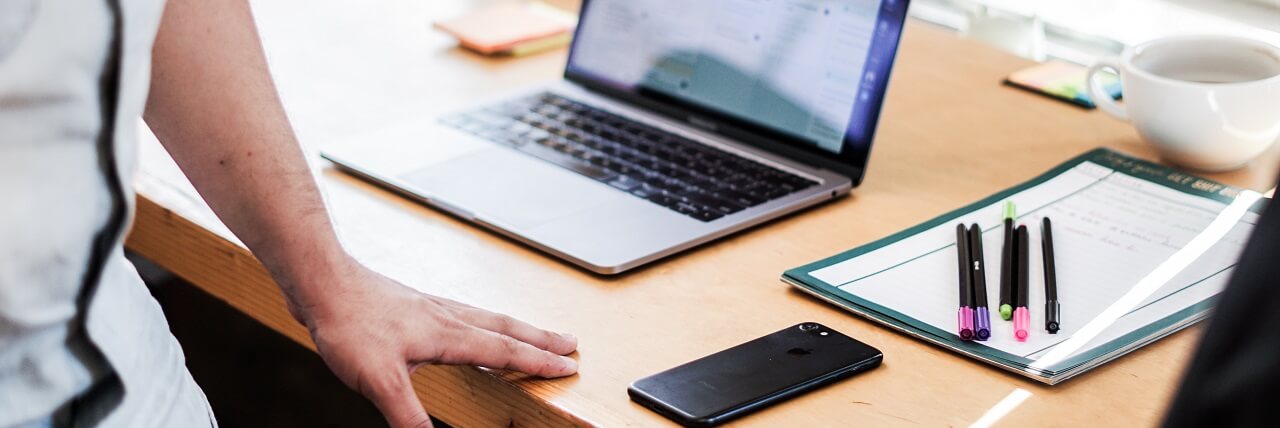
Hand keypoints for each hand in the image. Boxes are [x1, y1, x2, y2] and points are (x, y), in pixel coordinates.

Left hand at [288, 260, 578, 427]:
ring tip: (534, 332)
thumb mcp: (380, 380)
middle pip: (506, 327)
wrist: (323, 284)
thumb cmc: (349, 323)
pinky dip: (482, 320)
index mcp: (447, 334)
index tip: (568, 366)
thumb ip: (408, 415)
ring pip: (486, 317)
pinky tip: (470, 324)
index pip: (504, 350)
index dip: (538, 361)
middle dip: (540, 338)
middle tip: (571, 342)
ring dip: (516, 326)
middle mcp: (446, 317)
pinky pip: (464, 312)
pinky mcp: (414, 305)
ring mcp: (431, 307)